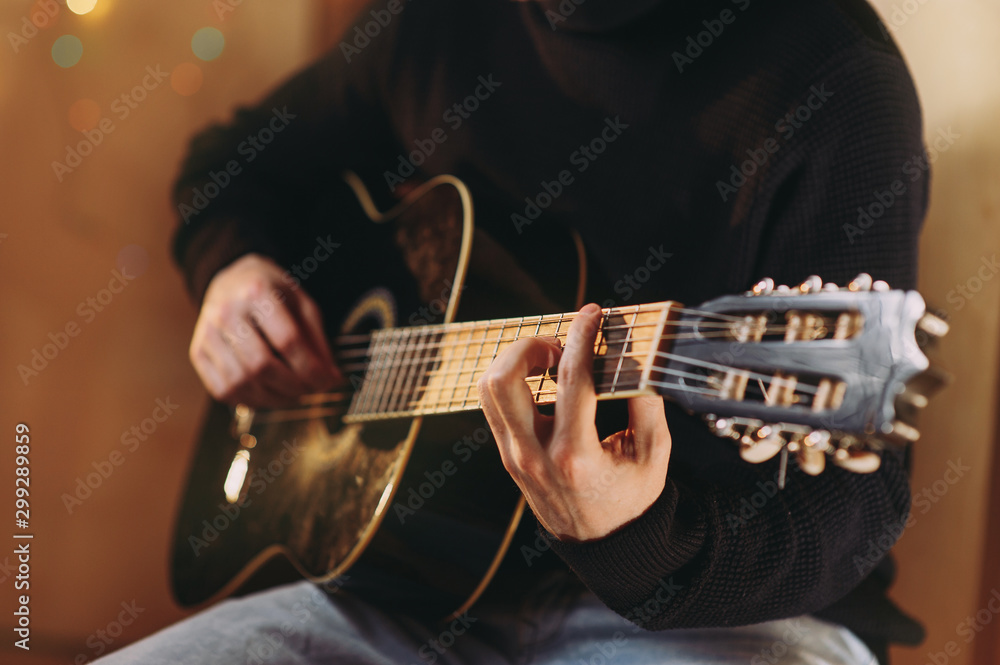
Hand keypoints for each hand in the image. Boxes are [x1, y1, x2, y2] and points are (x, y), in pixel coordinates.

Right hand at [189, 253, 340, 406]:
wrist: (232, 281)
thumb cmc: (273, 293)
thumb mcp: (302, 303)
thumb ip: (317, 340)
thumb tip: (331, 378)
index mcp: (257, 292)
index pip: (287, 340)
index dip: (311, 368)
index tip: (329, 381)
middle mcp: (226, 311)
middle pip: (262, 365)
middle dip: (294, 386)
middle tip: (312, 390)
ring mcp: (207, 333)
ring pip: (241, 382)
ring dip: (275, 398)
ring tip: (294, 393)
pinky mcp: (198, 352)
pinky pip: (224, 390)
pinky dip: (251, 401)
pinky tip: (269, 394)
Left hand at [477, 303, 671, 541]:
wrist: (603, 545)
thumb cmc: (632, 499)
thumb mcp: (653, 457)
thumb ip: (646, 405)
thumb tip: (635, 358)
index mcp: (576, 457)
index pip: (570, 381)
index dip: (582, 338)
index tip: (593, 313)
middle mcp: (536, 456)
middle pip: (503, 380)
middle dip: (529, 346)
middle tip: (560, 346)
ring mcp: (515, 457)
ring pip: (488, 390)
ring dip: (515, 361)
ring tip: (550, 360)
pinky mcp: (507, 456)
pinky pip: (494, 406)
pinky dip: (513, 381)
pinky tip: (542, 380)